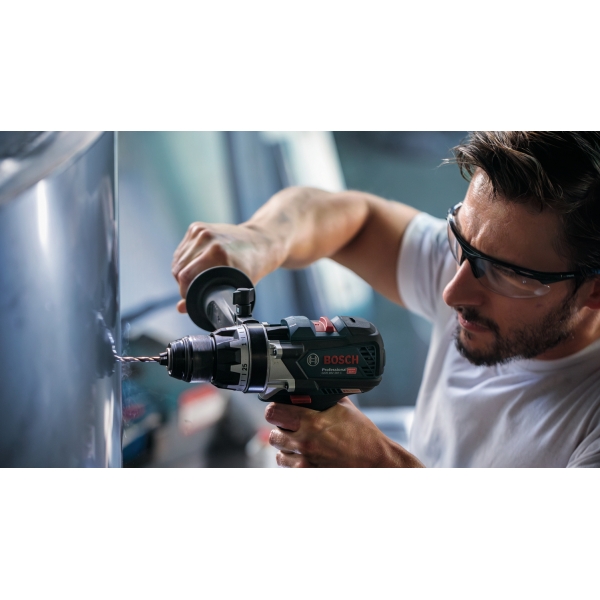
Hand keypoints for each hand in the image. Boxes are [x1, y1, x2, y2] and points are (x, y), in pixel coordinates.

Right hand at [171, 221, 279, 312]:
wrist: (261, 241)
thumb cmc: (253, 266)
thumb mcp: (236, 287)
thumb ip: (208, 299)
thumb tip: (180, 308)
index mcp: (218, 253)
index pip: (185, 277)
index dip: (185, 292)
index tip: (190, 299)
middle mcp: (208, 238)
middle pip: (179, 269)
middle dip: (183, 285)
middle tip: (195, 291)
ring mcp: (201, 231)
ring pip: (178, 260)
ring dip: (182, 273)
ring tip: (198, 279)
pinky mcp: (197, 227)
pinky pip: (181, 251)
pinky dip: (185, 262)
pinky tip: (197, 267)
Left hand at [265, 397, 423, 467]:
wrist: (375, 461)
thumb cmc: (363, 436)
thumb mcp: (344, 408)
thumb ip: (323, 398)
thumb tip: (310, 389)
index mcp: (312, 422)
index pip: (274, 413)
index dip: (276, 409)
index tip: (281, 409)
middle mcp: (305, 442)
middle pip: (273, 435)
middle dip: (281, 429)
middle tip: (291, 426)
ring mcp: (306, 461)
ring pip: (278, 454)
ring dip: (286, 447)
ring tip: (299, 442)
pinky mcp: (309, 474)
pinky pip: (289, 468)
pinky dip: (294, 462)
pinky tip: (304, 456)